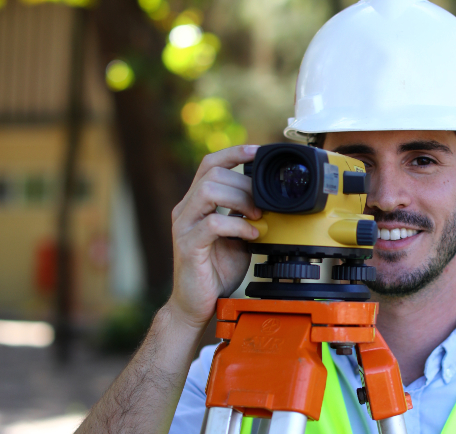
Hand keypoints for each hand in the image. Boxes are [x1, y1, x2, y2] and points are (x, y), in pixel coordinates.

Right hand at [168, 145, 261, 328]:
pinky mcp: (187, 245)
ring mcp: (184, 226)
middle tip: (263, 204)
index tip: (258, 151)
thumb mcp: (238, 235)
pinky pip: (212, 223)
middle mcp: (186, 209)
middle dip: (244, 183)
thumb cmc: (216, 270)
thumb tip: (271, 201)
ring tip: (257, 217)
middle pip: (212, 173)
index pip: (210, 164)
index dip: (235, 152)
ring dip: (240, 199)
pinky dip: (237, 225)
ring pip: (208, 190)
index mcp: (197, 203)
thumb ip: (247, 216)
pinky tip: (251, 235)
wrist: (196, 304)